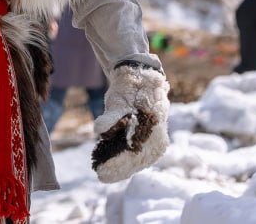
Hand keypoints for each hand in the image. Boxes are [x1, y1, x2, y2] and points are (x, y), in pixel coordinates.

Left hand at [91, 62, 169, 182]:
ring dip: (122, 167)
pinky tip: (113, 164)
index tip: (102, 172)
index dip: (117, 165)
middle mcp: (157, 139)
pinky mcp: (150, 141)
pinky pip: (138, 156)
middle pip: (136, 161)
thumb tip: (98, 129)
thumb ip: (111, 117)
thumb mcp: (118, 100)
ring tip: (105, 174)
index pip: (133, 155)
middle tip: (101, 176)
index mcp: (152, 130)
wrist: (140, 79)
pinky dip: (126, 160)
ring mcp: (155, 142)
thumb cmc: (129, 89)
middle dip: (118, 169)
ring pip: (138, 161)